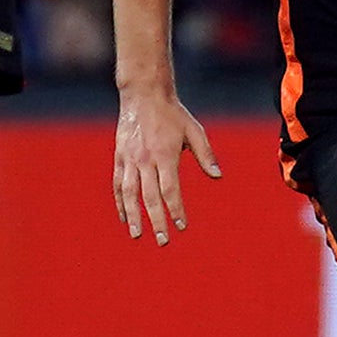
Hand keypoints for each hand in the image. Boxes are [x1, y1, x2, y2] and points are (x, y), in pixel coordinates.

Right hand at [111, 88, 222, 244]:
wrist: (143, 94)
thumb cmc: (173, 114)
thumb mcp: (194, 130)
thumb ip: (206, 154)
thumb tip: (218, 177)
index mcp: (165, 154)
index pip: (170, 189)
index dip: (175, 209)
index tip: (181, 226)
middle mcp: (145, 159)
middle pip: (150, 197)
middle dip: (156, 221)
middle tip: (163, 241)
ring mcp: (129, 159)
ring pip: (129, 194)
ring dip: (133, 216)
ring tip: (138, 236)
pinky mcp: (119, 157)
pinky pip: (118, 184)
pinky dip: (120, 203)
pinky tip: (125, 217)